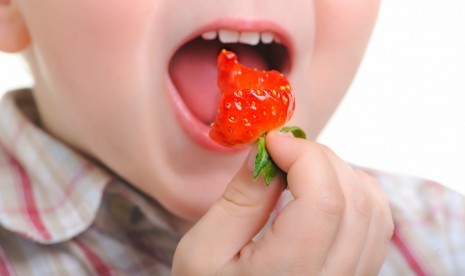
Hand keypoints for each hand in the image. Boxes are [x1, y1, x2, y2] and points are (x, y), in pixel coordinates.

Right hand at [172, 131, 393, 274]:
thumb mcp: (203, 251)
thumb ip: (240, 200)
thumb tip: (268, 151)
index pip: (324, 204)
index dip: (305, 157)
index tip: (273, 141)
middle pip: (354, 201)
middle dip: (320, 158)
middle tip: (283, 151)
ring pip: (375, 211)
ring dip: (341, 173)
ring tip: (301, 168)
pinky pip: (377, 227)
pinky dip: (356, 193)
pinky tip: (324, 188)